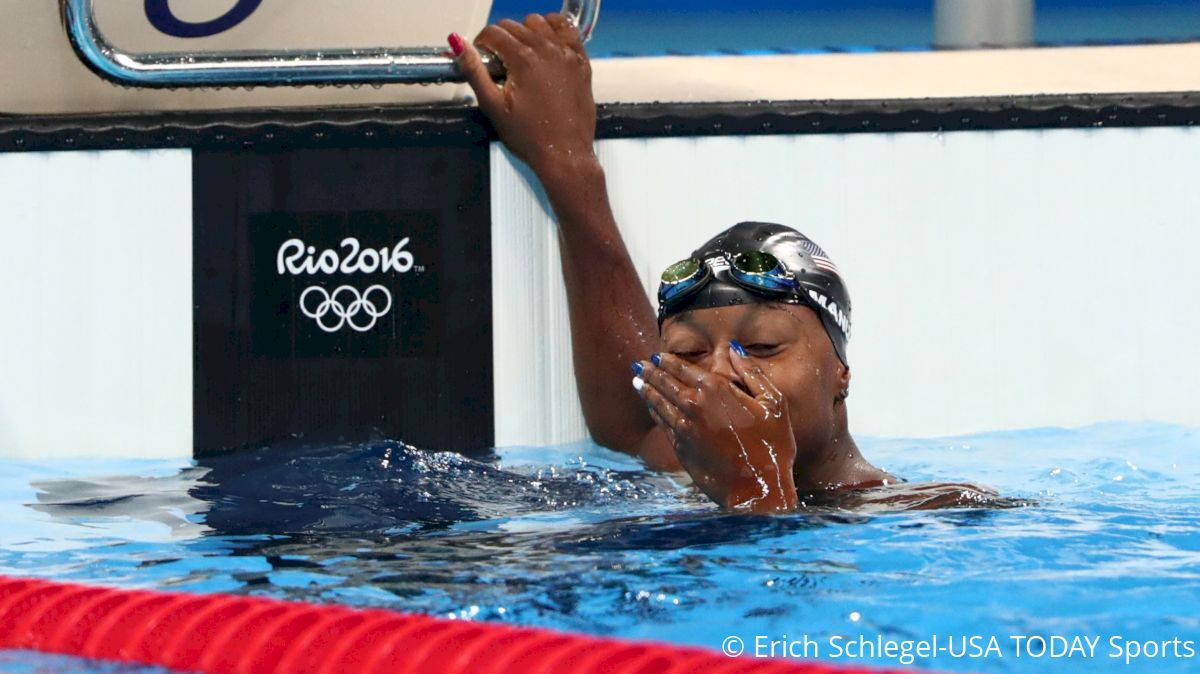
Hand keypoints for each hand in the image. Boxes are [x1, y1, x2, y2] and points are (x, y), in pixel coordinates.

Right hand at [451, 14, 596, 175]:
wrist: (564, 154)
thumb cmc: (530, 138)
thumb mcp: (493, 106)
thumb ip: (474, 71)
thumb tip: (458, 44)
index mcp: (523, 59)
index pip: (493, 32)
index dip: (481, 43)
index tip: (481, 56)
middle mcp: (547, 50)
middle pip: (514, 25)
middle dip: (501, 40)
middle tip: (500, 64)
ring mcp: (567, 54)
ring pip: (541, 21)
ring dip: (526, 31)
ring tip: (521, 55)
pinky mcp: (581, 62)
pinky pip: (567, 29)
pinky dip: (554, 30)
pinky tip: (546, 45)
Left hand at [634, 348, 798, 511]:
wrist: (757, 488)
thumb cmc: (772, 445)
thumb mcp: (773, 402)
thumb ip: (752, 373)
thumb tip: (734, 349)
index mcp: (716, 389)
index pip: (684, 369)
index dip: (668, 361)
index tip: (657, 356)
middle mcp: (694, 405)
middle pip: (665, 384)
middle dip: (651, 373)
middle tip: (639, 365)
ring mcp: (684, 428)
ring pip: (659, 404)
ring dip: (647, 391)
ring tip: (637, 382)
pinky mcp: (680, 448)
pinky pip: (662, 424)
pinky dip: (654, 412)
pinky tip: (651, 408)